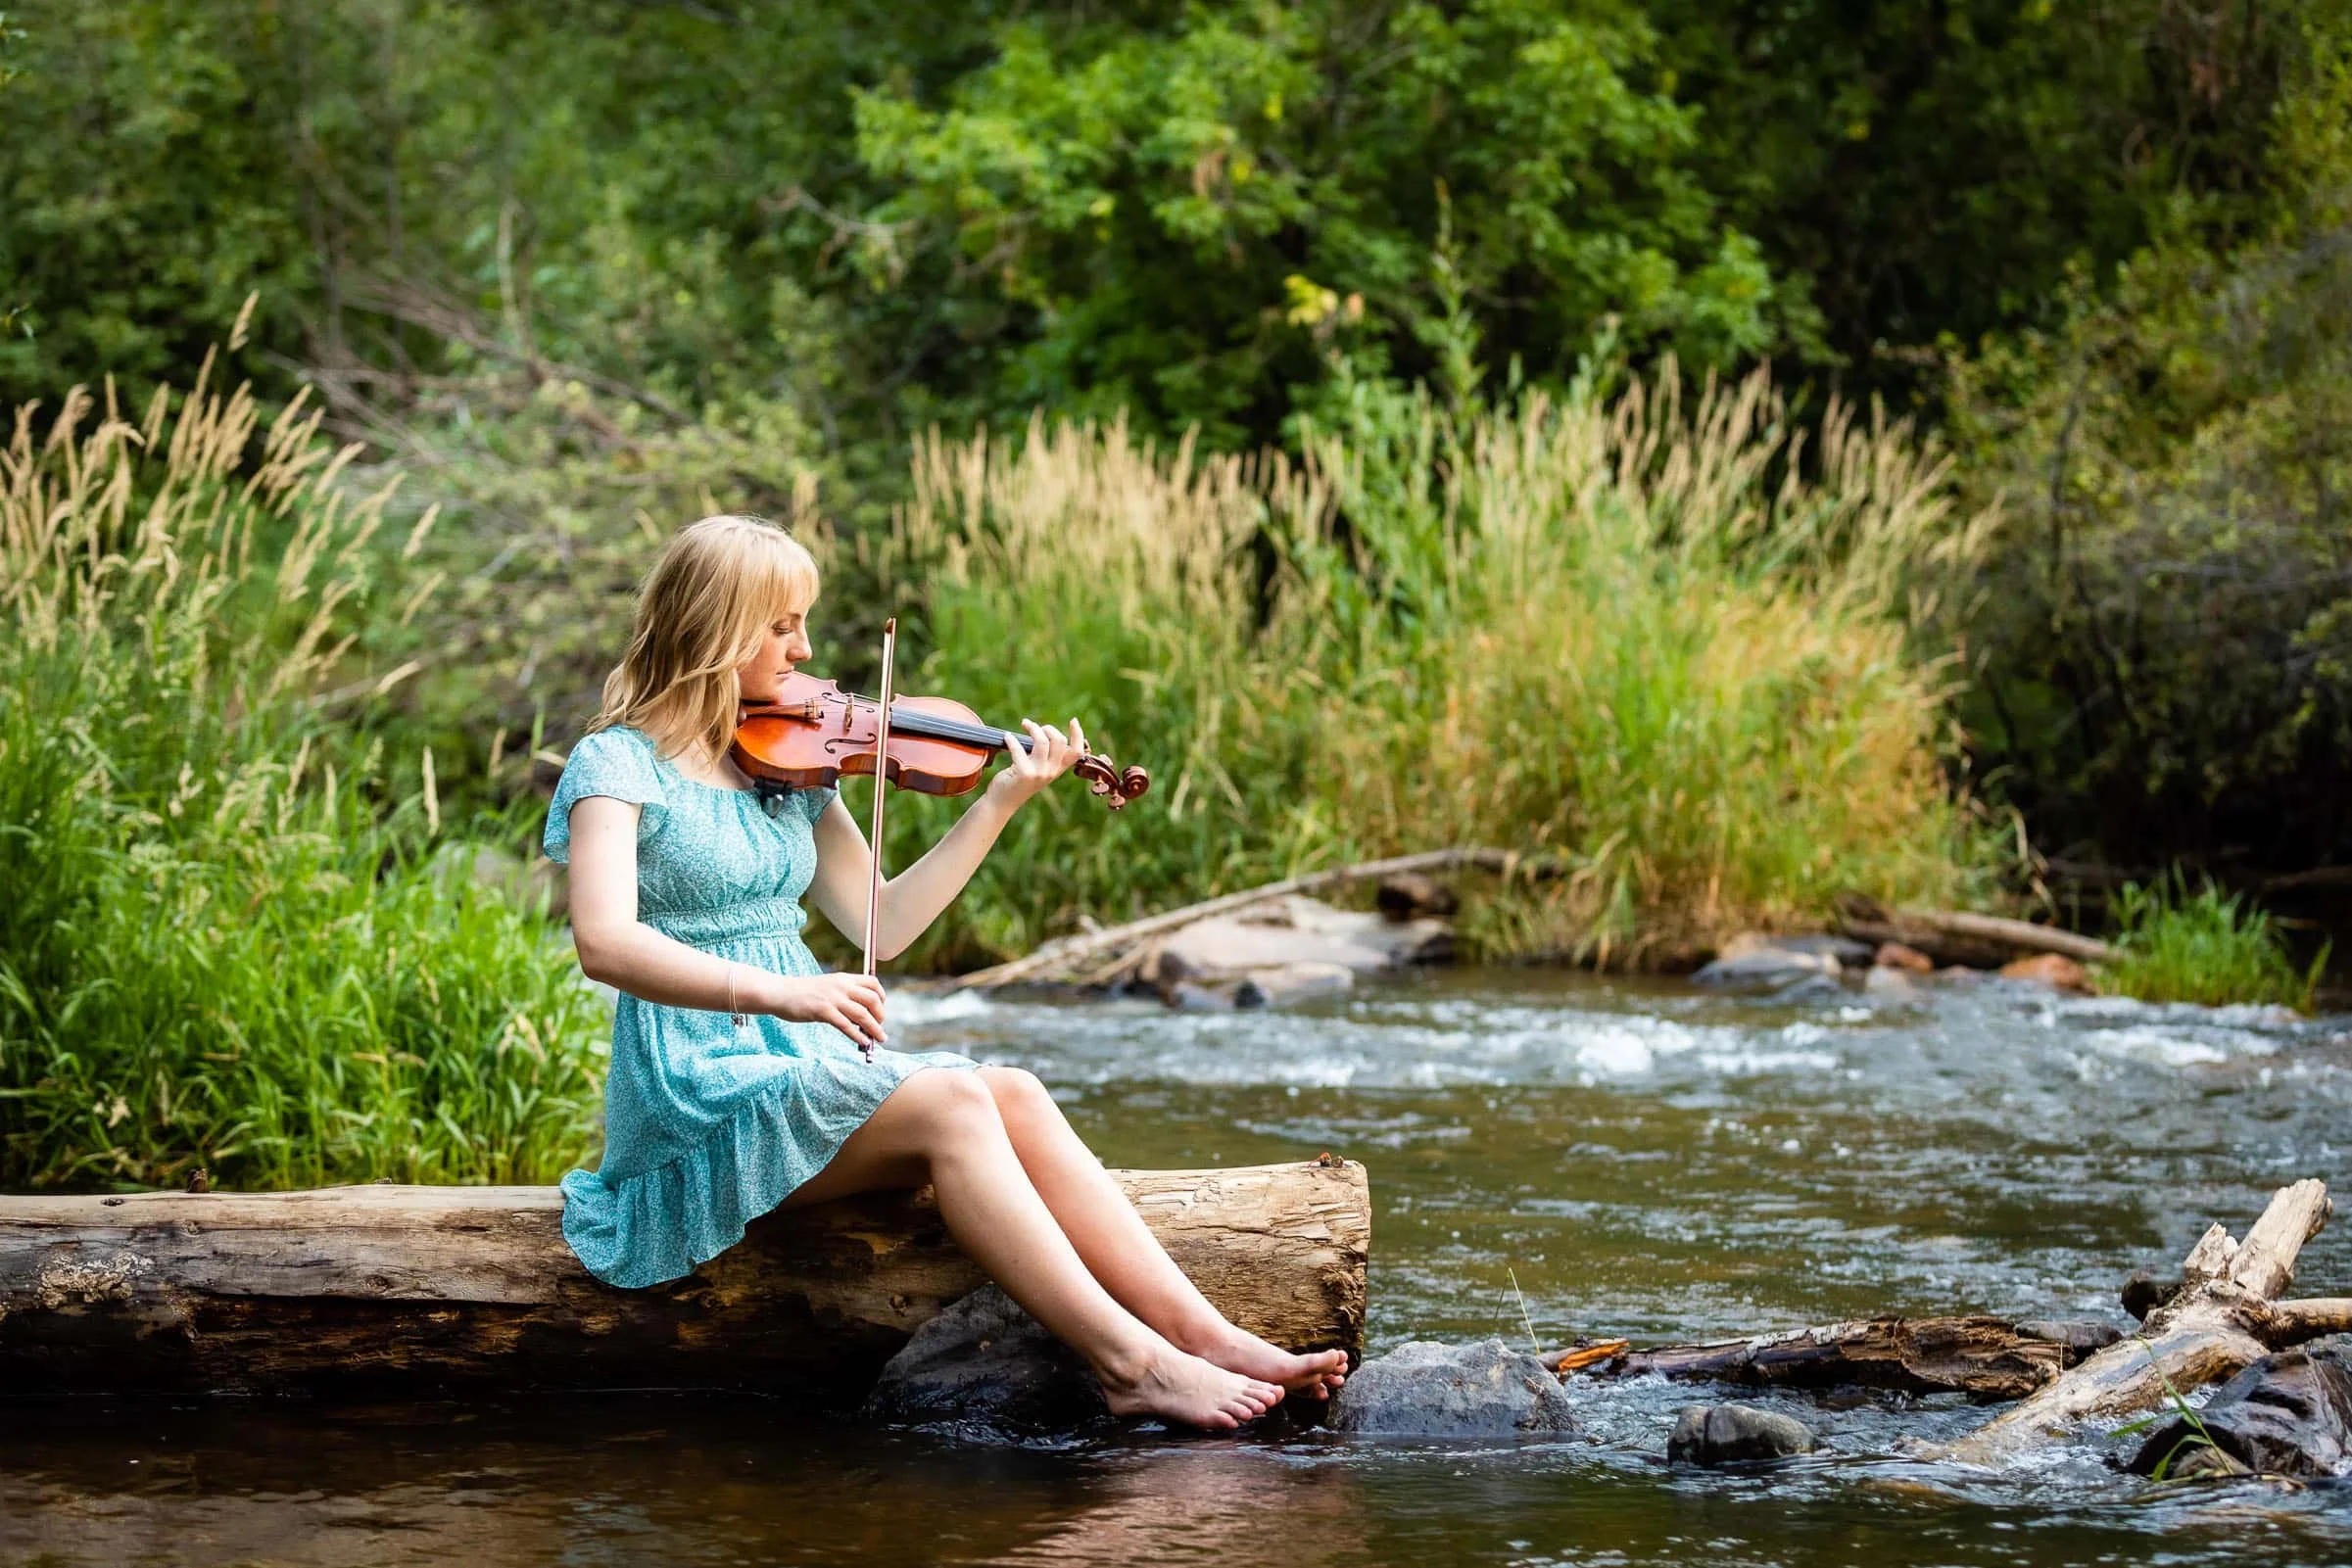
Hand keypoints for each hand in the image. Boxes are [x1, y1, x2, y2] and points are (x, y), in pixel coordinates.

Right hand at [766, 972, 886, 1052]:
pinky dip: (857, 1035)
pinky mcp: (823, 1011)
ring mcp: (832, 998)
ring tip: (879, 1039)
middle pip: (872, 999)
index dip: (882, 997)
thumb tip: (863, 1014)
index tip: (880, 1010)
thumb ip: (845, 994)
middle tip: (879, 1027)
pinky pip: (846, 1025)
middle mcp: (841, 986)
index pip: (873, 983)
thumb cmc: (804, 993)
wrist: (780, 992)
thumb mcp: (828, 986)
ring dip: (874, 1029)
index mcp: (844, 978)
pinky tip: (862, 1042)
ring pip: (862, 1014)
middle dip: (880, 1015)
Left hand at [989, 717, 1085, 808]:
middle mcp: (1051, 772)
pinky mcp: (1024, 773)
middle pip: (1060, 741)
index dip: (1078, 735)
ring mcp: (1039, 773)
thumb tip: (1042, 731)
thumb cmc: (1018, 781)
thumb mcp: (1037, 768)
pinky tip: (1007, 737)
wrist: (1003, 801)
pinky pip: (1019, 749)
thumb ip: (1045, 755)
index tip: (1073, 721)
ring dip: (1032, 728)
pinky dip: (1011, 740)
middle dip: (1047, 728)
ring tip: (1024, 724)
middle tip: (1033, 726)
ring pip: (1043, 741)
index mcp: (1057, 770)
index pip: (1077, 752)